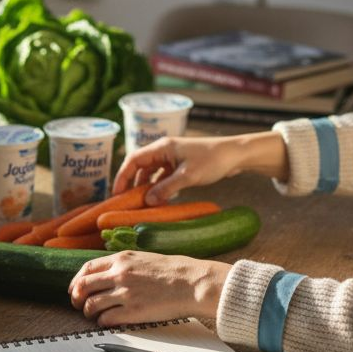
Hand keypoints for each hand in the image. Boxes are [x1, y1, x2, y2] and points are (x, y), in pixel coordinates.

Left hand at [68, 250, 231, 326]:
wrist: (191, 283)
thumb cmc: (171, 272)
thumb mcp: (142, 258)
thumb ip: (123, 264)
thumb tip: (104, 275)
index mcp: (121, 259)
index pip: (87, 269)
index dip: (76, 281)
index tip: (75, 289)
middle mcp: (119, 274)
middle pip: (83, 287)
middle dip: (75, 298)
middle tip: (77, 304)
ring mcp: (125, 293)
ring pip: (91, 305)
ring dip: (88, 312)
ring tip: (93, 315)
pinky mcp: (133, 311)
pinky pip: (106, 319)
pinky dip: (102, 322)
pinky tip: (107, 321)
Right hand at [113, 132, 288, 204]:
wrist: (236, 155)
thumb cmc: (212, 160)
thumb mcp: (188, 176)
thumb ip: (166, 189)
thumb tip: (147, 201)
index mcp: (162, 147)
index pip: (133, 160)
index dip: (122, 176)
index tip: (116, 194)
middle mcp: (164, 150)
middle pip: (140, 166)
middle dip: (132, 184)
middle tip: (126, 202)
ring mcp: (172, 157)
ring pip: (152, 173)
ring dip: (146, 187)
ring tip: (142, 204)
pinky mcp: (181, 165)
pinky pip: (163, 177)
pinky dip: (159, 188)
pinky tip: (160, 200)